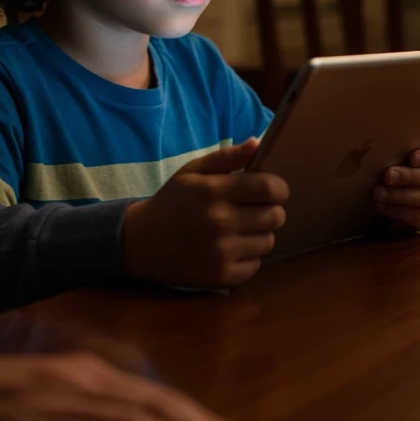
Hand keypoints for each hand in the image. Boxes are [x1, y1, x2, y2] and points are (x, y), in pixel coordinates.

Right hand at [122, 139, 287, 287]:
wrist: (141, 241)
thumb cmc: (173, 200)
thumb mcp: (193, 171)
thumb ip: (227, 157)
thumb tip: (258, 144)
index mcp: (215, 191)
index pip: (271, 188)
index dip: (278, 189)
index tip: (271, 191)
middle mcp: (220, 222)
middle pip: (276, 216)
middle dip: (270, 211)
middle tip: (253, 211)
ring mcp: (221, 252)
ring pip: (268, 241)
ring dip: (259, 235)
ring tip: (238, 230)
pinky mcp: (220, 276)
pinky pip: (256, 265)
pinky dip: (248, 257)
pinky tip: (230, 249)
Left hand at [372, 142, 419, 231]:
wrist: (378, 197)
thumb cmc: (383, 170)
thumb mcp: (388, 157)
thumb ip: (391, 150)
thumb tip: (377, 145)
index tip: (412, 158)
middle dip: (408, 176)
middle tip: (387, 176)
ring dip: (400, 195)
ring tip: (378, 193)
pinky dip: (399, 211)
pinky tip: (382, 206)